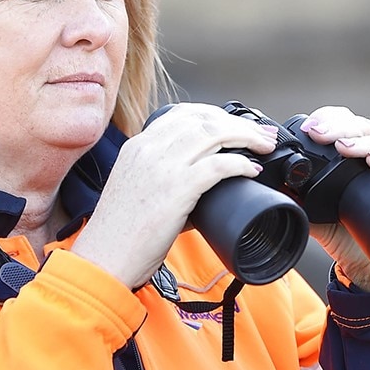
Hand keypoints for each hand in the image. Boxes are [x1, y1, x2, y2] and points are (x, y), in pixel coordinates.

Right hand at [72, 103, 277, 288]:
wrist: (105, 256)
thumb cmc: (120, 233)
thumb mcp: (135, 189)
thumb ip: (164, 178)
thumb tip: (203, 187)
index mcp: (138, 146)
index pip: (183, 113)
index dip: (216, 115)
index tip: (235, 123)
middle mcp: (149, 149)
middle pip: (204, 119)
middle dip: (238, 123)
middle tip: (261, 134)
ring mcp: (163, 167)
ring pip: (214, 134)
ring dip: (246, 137)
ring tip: (263, 147)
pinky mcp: (176, 189)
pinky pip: (218, 165)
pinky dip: (240, 163)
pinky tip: (251, 169)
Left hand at [296, 106, 369, 291]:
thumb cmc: (351, 237)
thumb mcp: (317, 215)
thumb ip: (297, 199)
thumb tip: (270, 185)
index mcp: (360, 155)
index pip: (349, 123)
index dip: (331, 119)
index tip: (310, 128)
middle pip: (367, 129)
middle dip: (342, 127)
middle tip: (321, 134)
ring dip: (364, 143)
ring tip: (344, 147)